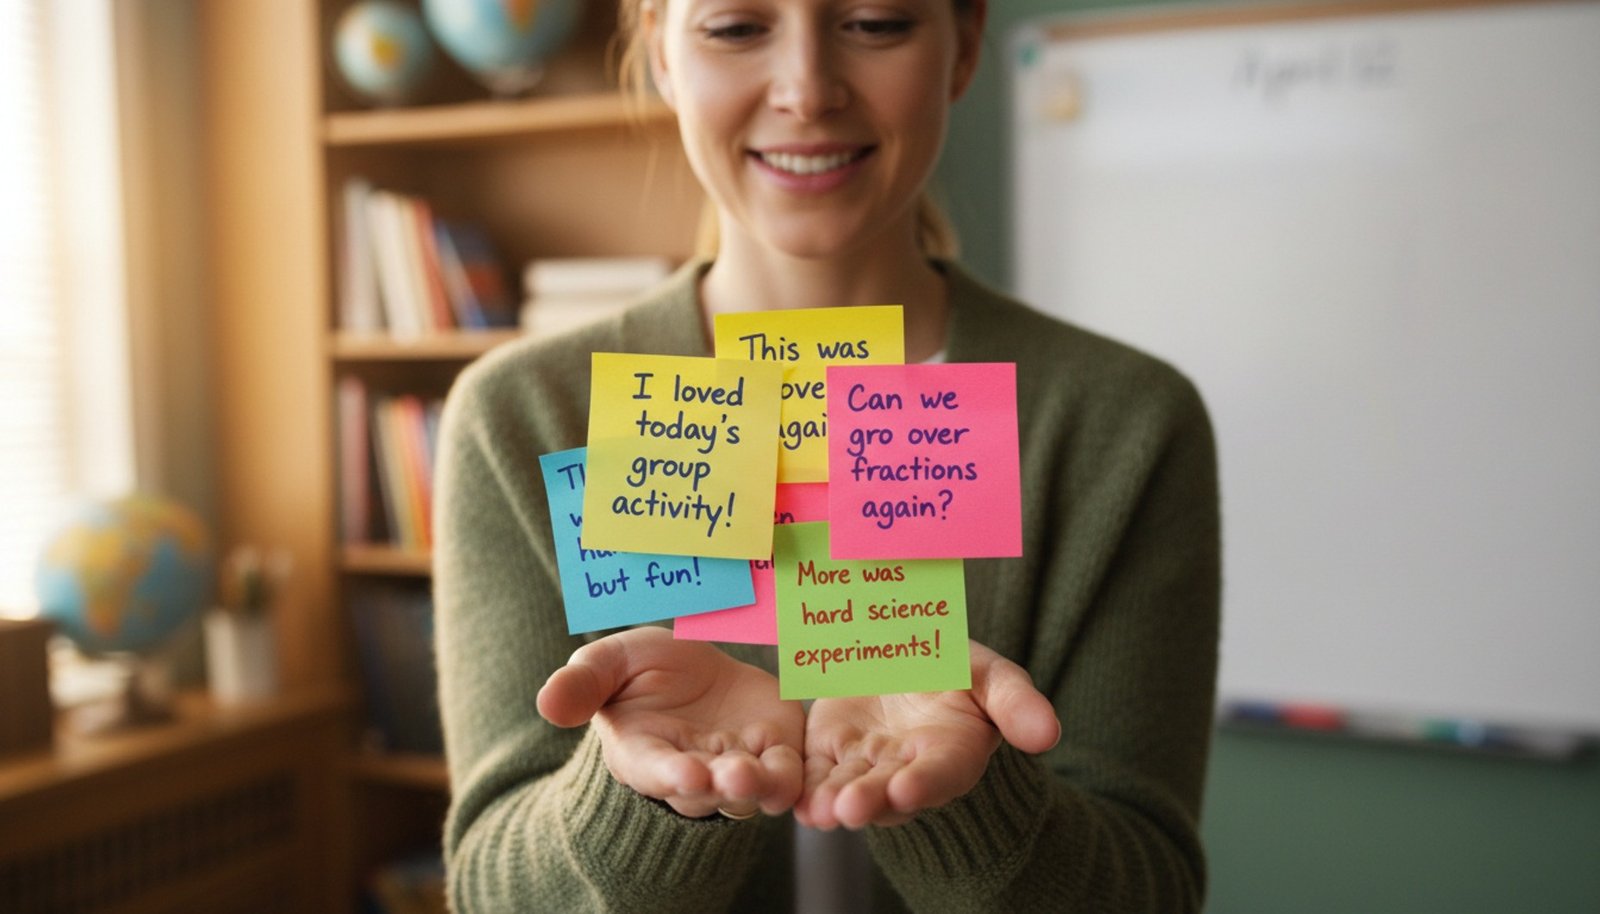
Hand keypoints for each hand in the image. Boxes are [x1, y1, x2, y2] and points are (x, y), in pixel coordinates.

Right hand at [537, 627, 804, 818]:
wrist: (694, 666)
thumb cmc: (641, 672)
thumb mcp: (609, 665)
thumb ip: (583, 684)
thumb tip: (546, 704)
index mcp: (647, 754)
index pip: (657, 771)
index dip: (670, 775)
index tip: (684, 774)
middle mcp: (694, 771)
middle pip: (712, 788)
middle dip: (724, 784)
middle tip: (735, 774)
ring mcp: (739, 764)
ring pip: (757, 788)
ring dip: (764, 784)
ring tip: (768, 770)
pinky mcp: (778, 750)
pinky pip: (792, 770)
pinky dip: (800, 772)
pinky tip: (811, 765)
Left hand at [795, 641, 1060, 829]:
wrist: (906, 653)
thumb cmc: (957, 669)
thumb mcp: (990, 675)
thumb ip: (1015, 703)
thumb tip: (1049, 735)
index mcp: (951, 753)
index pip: (940, 774)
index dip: (925, 783)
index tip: (908, 789)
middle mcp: (906, 769)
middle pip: (887, 791)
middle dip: (870, 800)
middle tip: (850, 808)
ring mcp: (864, 764)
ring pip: (846, 788)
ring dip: (831, 802)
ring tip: (818, 811)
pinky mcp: (828, 752)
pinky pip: (813, 774)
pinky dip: (802, 788)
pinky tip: (789, 797)